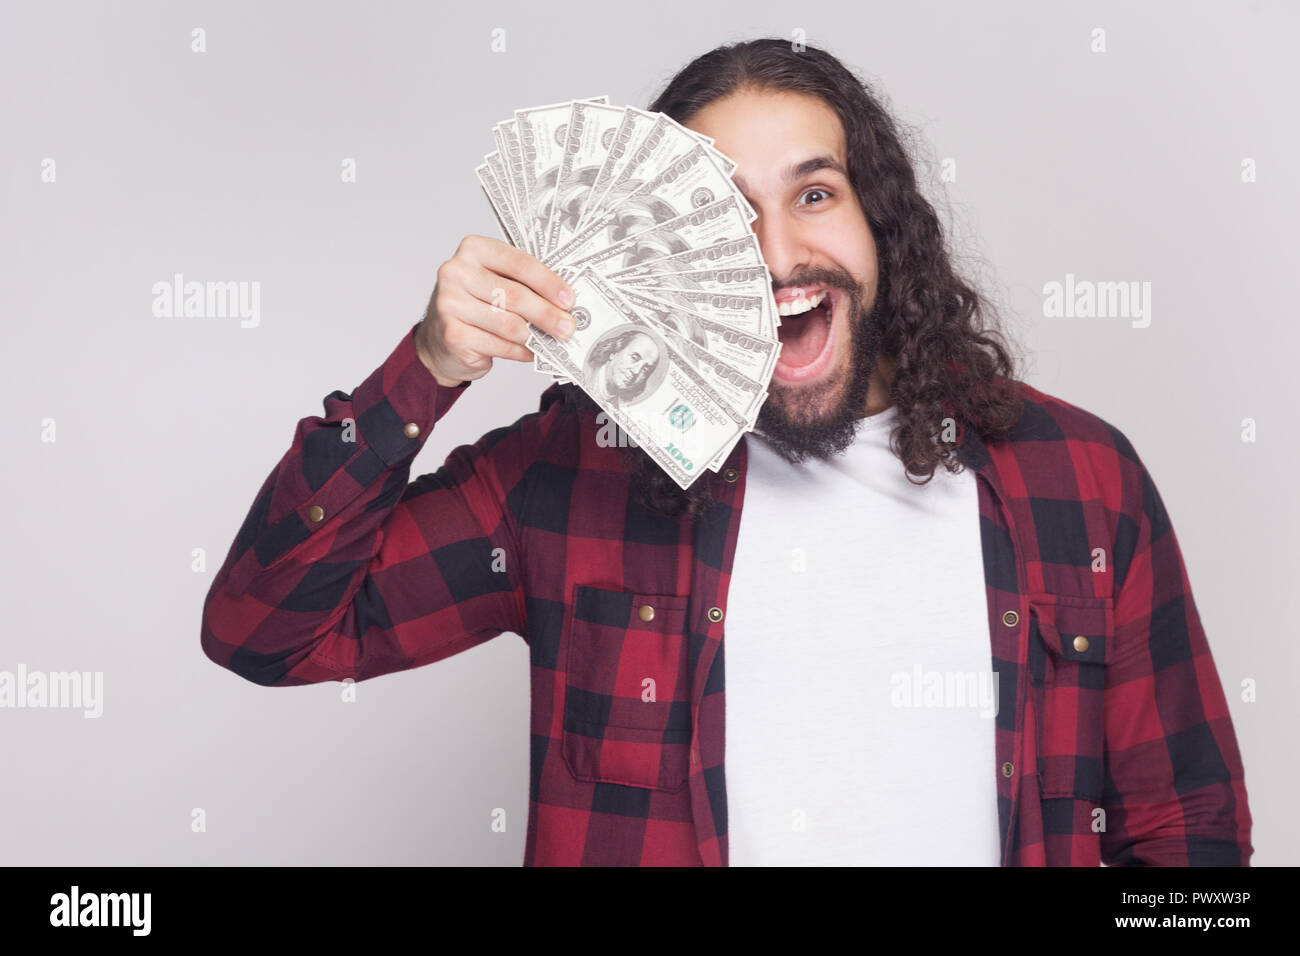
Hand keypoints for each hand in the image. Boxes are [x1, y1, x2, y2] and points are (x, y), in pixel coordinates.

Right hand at [416, 235, 575, 386]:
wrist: (438, 340)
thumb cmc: (476, 306)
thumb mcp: (495, 283)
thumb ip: (522, 283)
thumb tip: (564, 302)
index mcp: (473, 249)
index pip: (518, 263)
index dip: (549, 282)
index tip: (569, 300)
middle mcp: (456, 272)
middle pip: (514, 295)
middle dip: (547, 313)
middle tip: (568, 327)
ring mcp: (450, 304)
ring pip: (509, 323)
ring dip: (536, 336)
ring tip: (554, 342)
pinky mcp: (453, 334)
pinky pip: (499, 345)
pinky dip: (520, 351)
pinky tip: (531, 352)